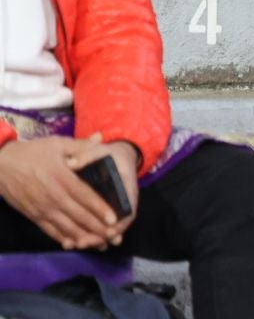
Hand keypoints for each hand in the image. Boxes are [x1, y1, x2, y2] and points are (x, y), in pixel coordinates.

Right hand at [0, 136, 130, 250]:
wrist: (1, 166)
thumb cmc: (32, 153)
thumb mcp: (57, 143)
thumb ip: (80, 145)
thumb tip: (101, 138)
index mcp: (62, 178)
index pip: (85, 196)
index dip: (99, 208)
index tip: (113, 219)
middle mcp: (54, 197)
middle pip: (79, 215)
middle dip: (97, 228)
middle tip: (114, 236)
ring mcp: (43, 208)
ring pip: (66, 226)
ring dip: (83, 236)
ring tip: (100, 244)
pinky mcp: (34, 215)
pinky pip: (50, 230)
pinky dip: (62, 238)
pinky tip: (73, 244)